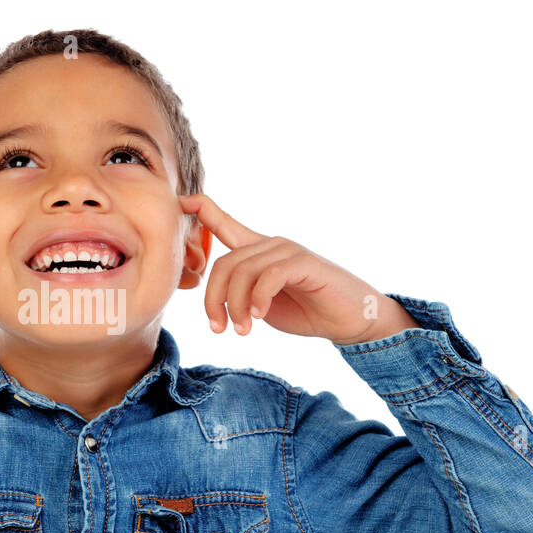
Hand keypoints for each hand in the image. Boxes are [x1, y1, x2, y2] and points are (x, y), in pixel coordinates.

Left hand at [180, 194, 418, 344]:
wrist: (349, 319)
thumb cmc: (306, 310)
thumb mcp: (262, 304)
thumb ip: (239, 294)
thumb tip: (214, 300)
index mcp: (258, 252)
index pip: (226, 225)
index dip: (204, 211)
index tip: (182, 201)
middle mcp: (271, 245)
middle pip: (224, 263)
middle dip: (213, 299)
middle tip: (219, 328)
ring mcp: (288, 250)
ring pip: (243, 271)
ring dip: (235, 306)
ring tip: (242, 331)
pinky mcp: (305, 262)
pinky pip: (269, 275)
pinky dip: (258, 299)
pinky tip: (259, 318)